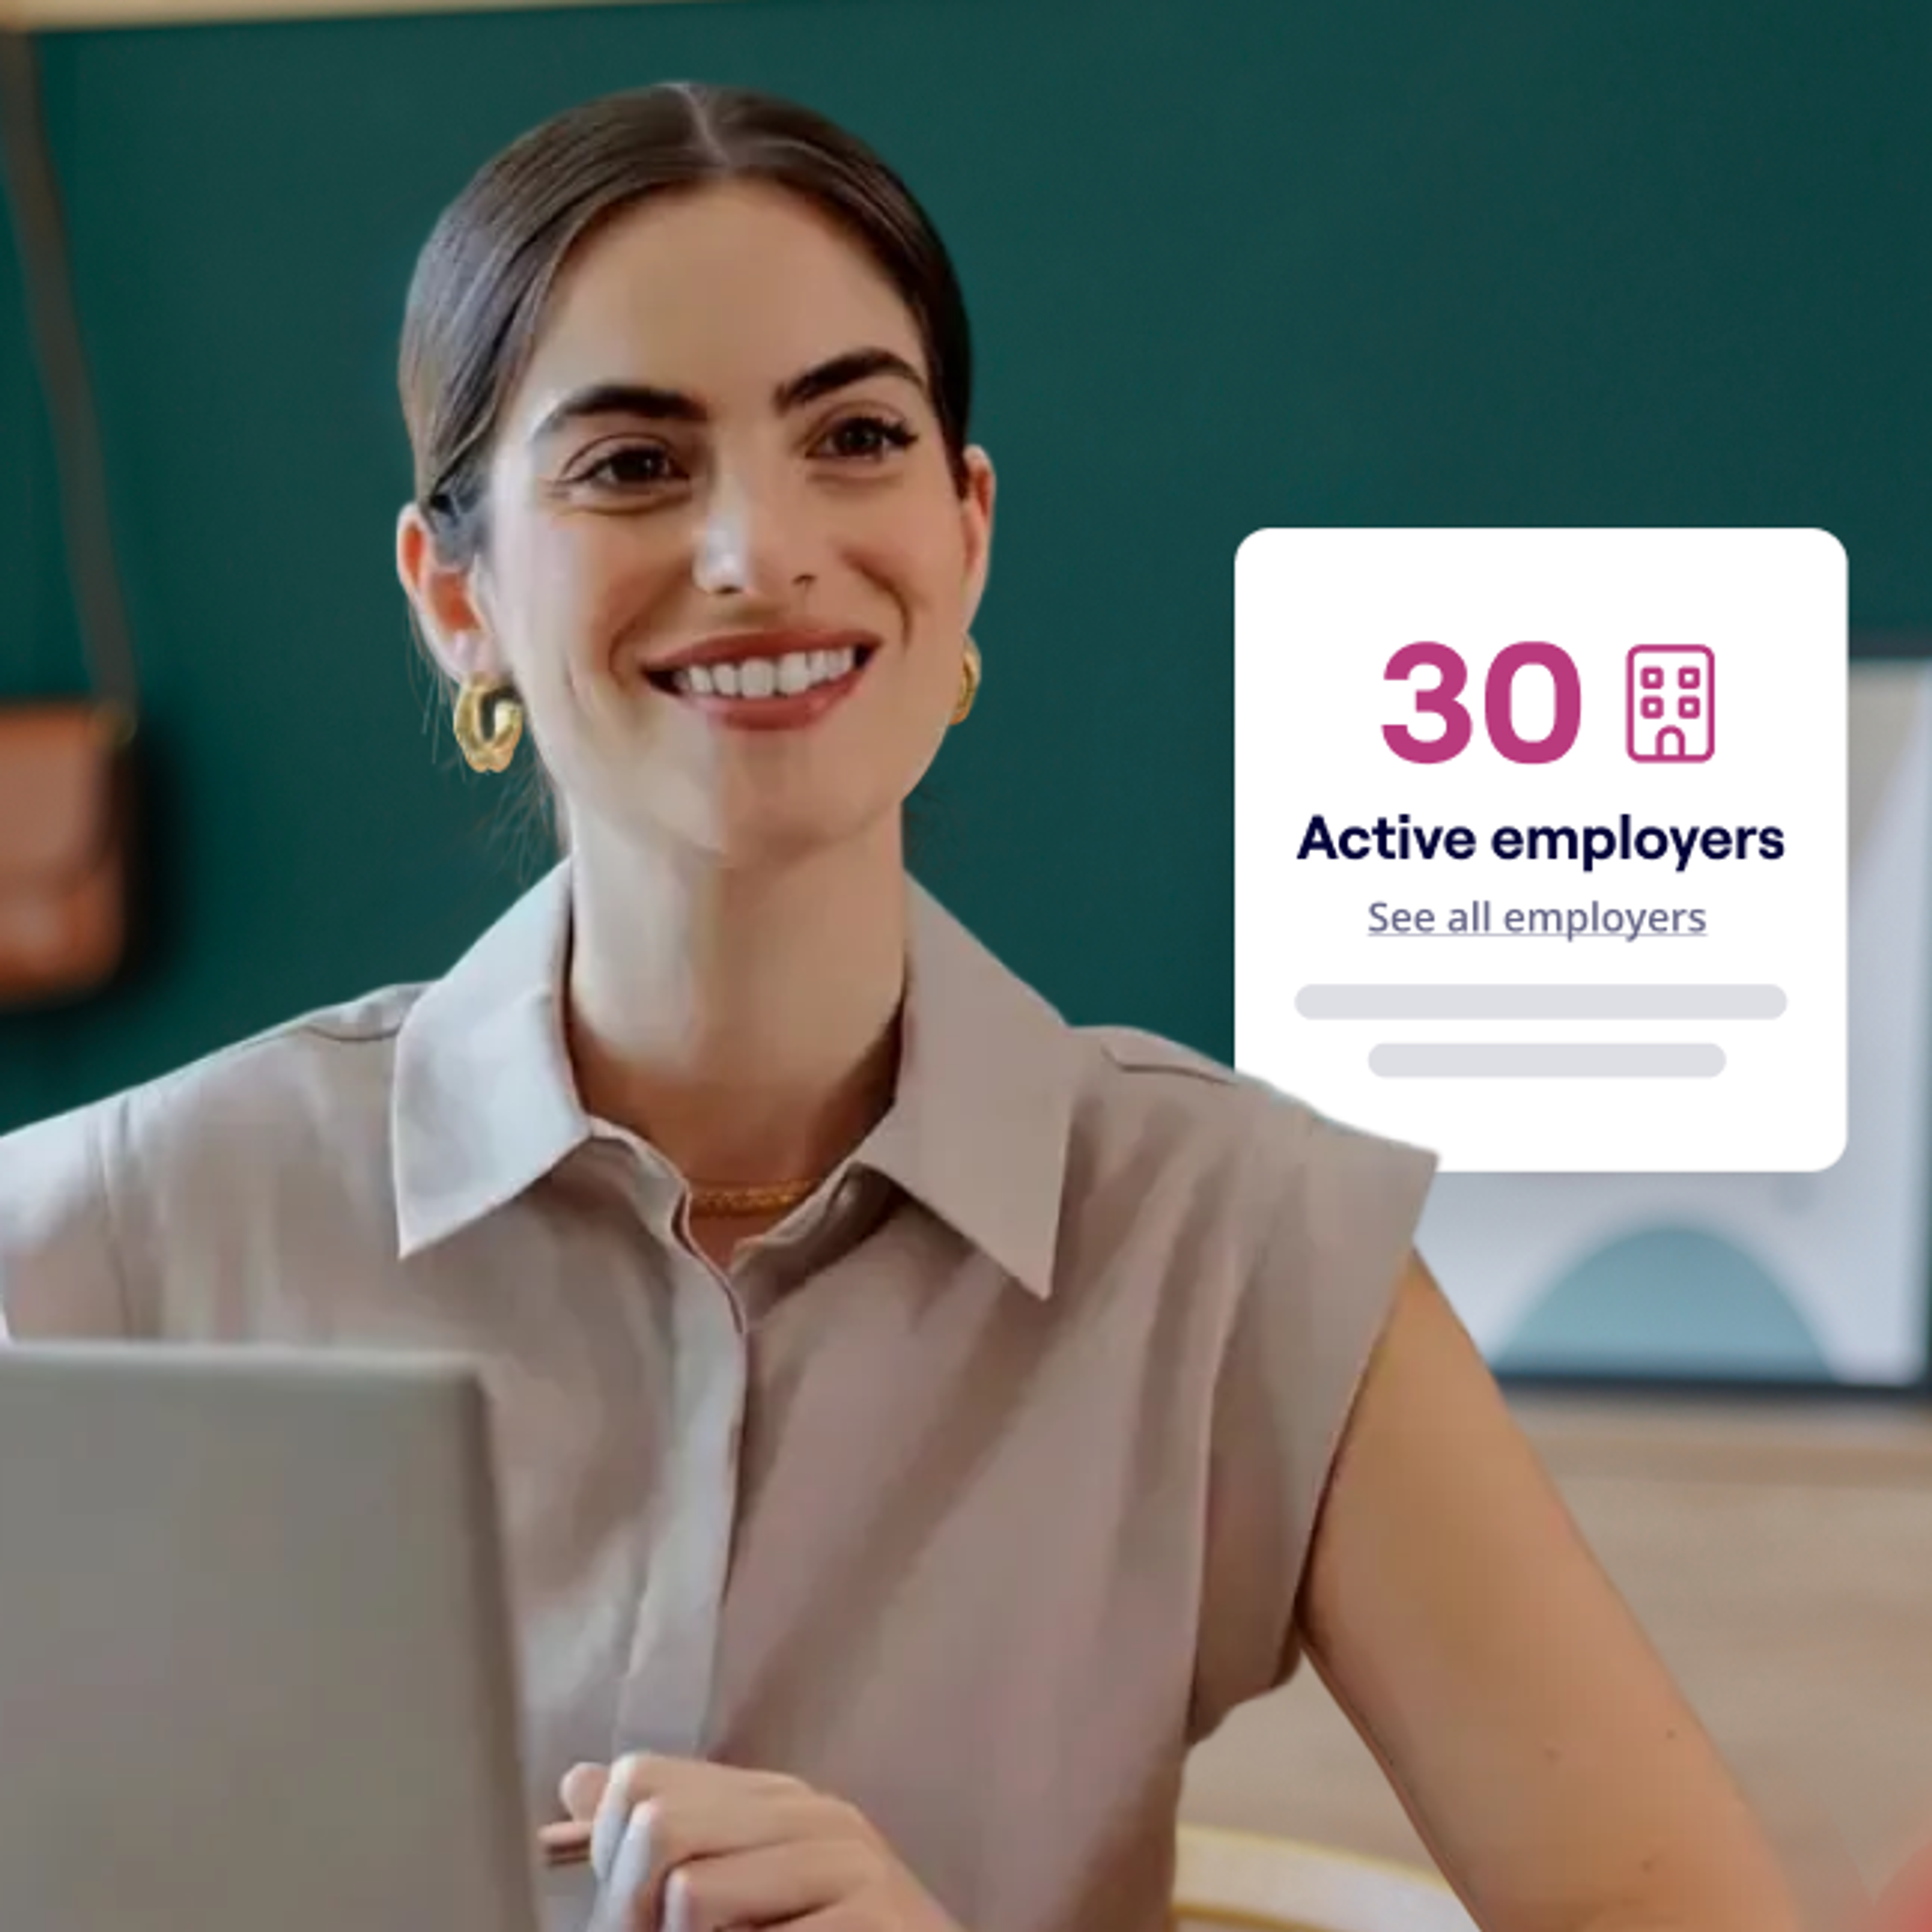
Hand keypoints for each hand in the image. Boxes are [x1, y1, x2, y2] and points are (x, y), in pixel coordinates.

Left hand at [559, 1753, 965, 1931]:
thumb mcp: (738, 1895)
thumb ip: (673, 1839)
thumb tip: (577, 1781)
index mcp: (776, 1800)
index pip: (640, 1781)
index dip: (614, 1860)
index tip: (646, 1916)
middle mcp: (813, 1813)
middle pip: (658, 1824)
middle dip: (636, 1912)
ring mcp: (847, 1860)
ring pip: (690, 1892)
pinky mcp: (868, 1914)